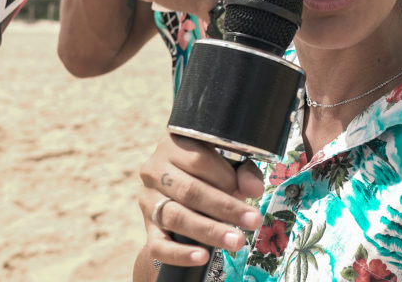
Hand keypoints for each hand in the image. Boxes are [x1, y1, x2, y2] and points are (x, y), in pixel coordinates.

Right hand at [138, 135, 264, 267]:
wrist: (176, 189)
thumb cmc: (210, 170)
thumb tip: (254, 190)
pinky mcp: (147, 225)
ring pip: (176, 217)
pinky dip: (180, 254)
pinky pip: (158, 245)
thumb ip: (243, 172)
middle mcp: (154, 170)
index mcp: (174, 145)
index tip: (251, 192)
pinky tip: (202, 257)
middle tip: (253, 222)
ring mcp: (148, 199)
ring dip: (210, 231)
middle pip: (190, 191)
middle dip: (225, 208)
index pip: (199, 160)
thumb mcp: (228, 162)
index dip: (226, 178)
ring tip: (236, 241)